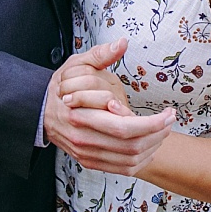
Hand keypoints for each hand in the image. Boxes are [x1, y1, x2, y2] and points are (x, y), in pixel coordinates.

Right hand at [44, 38, 174, 174]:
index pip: (123, 126)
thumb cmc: (61, 88)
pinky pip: (121, 168)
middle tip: (171, 119)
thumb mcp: (77, 64)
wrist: (40, 112)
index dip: (151, 122)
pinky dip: (141, 159)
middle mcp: (82, 138)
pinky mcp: (89, 161)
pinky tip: (150, 144)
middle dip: (157, 133)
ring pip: (128, 158)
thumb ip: (100, 55)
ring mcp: (85, 153)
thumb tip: (121, 43)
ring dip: (152, 146)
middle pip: (129, 145)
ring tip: (164, 129)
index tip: (168, 112)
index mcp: (79, 115)